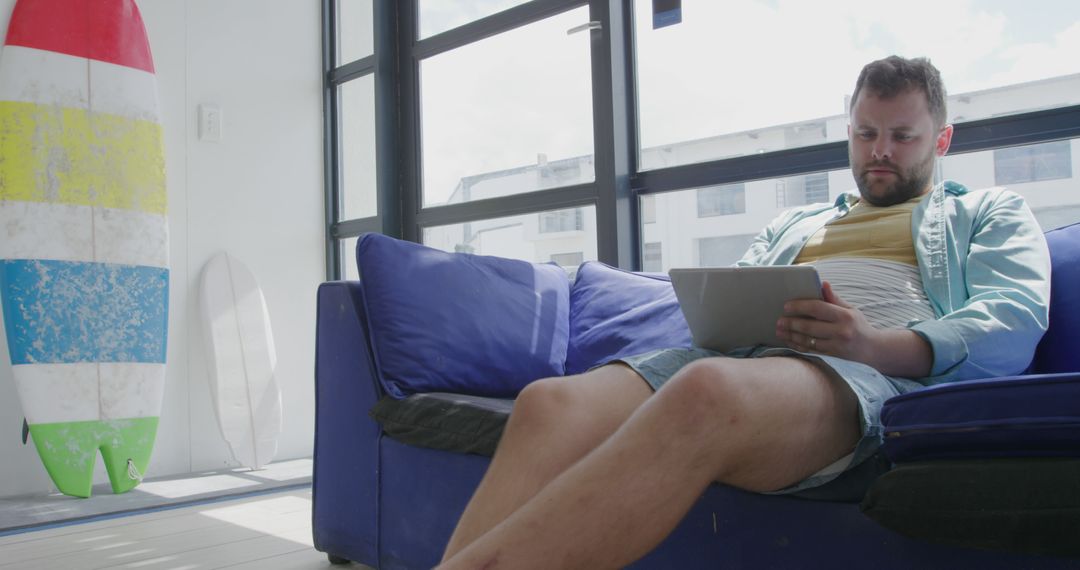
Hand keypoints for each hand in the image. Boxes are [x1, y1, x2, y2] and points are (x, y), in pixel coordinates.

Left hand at [775, 281, 931, 376]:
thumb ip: (834, 298)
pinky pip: (811, 350)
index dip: (800, 306)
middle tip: (779, 320)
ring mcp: (836, 346)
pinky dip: (798, 345)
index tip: (786, 306)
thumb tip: (822, 283)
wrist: (873, 350)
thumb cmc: (859, 326)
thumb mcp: (851, 309)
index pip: (818, 308)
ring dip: (791, 335)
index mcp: (845, 316)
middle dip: (791, 323)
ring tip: (779, 331)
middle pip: (809, 326)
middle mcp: (841, 331)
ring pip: (808, 340)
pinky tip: (789, 341)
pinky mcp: (832, 356)